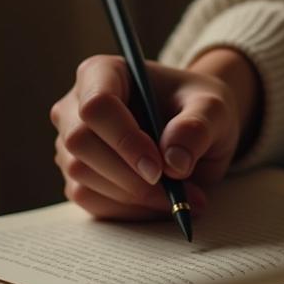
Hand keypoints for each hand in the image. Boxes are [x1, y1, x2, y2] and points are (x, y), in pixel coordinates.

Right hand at [50, 54, 245, 221]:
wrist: (194, 128)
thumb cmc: (198, 107)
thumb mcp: (214, 108)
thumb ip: (198, 126)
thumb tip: (174, 162)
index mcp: (104, 73)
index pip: (96, 105)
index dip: (124, 139)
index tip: (160, 167)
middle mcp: (76, 106)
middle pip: (80, 143)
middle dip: (128, 175)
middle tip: (177, 188)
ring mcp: (70, 144)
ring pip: (82, 177)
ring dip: (135, 197)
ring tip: (184, 196)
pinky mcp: (77, 177)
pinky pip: (90, 201)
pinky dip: (130, 210)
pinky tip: (163, 202)